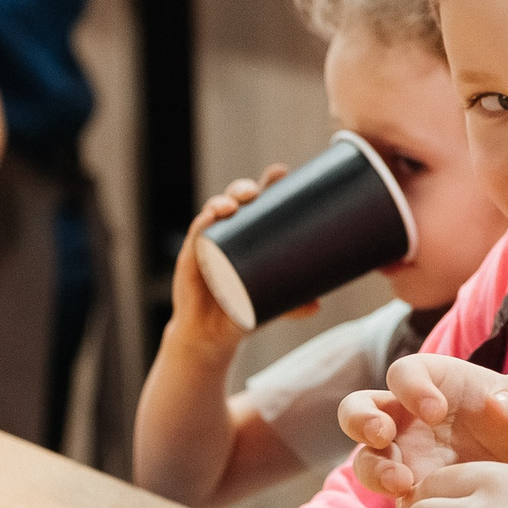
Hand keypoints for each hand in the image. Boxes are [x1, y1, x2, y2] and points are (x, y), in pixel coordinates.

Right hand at [165, 165, 290, 358]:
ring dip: (222, 203)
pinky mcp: (191, 260)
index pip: (260, 202)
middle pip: (236, 201)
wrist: (210, 335)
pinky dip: (201, 225)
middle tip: (255, 191)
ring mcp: (209, 244)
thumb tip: (317, 305)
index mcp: (250, 236)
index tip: (280, 171)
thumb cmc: (242, 309)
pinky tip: (209, 219)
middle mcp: (229, 234)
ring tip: (231, 205)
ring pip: (213, 213)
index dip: (269, 184)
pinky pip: (196, 237)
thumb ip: (294, 303)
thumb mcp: (273, 305)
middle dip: (244, 189)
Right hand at [339, 353, 507, 498]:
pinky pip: (384, 493)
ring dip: (373, 467)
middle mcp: (406, 416)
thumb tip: (499, 405)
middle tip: (383, 434)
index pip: (404, 373)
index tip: (435, 411)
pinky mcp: (406, 489)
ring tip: (401, 481)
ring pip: (364, 456)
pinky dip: (392, 498)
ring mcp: (402, 454)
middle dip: (361, 419)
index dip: (411, 388)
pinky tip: (417, 505)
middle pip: (358, 409)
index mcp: (432, 382)